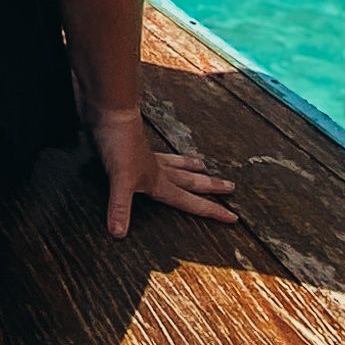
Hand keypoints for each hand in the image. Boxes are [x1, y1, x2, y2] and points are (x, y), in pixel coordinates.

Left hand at [87, 104, 235, 236]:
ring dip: (190, 166)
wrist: (112, 110)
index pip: (190, 201)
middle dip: (211, 187)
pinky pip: (158, 153)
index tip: (232, 216)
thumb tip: (119, 234)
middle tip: (231, 187)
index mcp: (159, 181)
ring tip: (202, 165)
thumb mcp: (120, 181)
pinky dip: (166, 155)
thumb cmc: (118, 144)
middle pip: (191, 180)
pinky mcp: (136, 143)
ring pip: (177, 164)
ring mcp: (148, 155)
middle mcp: (158, 169)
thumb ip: (120, 208)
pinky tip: (160, 154)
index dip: (211, 210)